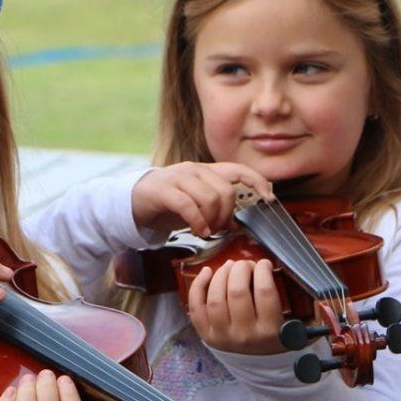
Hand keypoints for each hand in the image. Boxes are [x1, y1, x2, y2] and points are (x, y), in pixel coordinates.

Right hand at [130, 162, 273, 236]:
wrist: (132, 201)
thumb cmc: (167, 204)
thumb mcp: (196, 204)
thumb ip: (216, 209)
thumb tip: (236, 223)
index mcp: (206, 171)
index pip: (238, 169)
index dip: (256, 181)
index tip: (268, 197)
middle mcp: (194, 170)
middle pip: (226, 190)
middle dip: (227, 214)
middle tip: (219, 228)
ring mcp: (178, 178)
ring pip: (210, 197)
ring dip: (213, 220)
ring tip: (207, 230)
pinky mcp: (163, 190)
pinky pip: (188, 205)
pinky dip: (198, 221)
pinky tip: (199, 231)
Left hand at [186, 257, 287, 354]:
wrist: (258, 363)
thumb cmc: (274, 335)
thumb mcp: (289, 322)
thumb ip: (282, 299)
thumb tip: (265, 266)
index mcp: (269, 331)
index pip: (265, 292)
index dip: (263, 270)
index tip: (264, 263)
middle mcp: (244, 335)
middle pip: (238, 292)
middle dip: (241, 269)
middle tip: (246, 264)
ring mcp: (222, 336)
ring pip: (216, 298)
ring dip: (221, 274)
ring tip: (229, 266)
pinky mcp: (207, 336)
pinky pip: (196, 308)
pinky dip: (198, 286)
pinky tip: (207, 272)